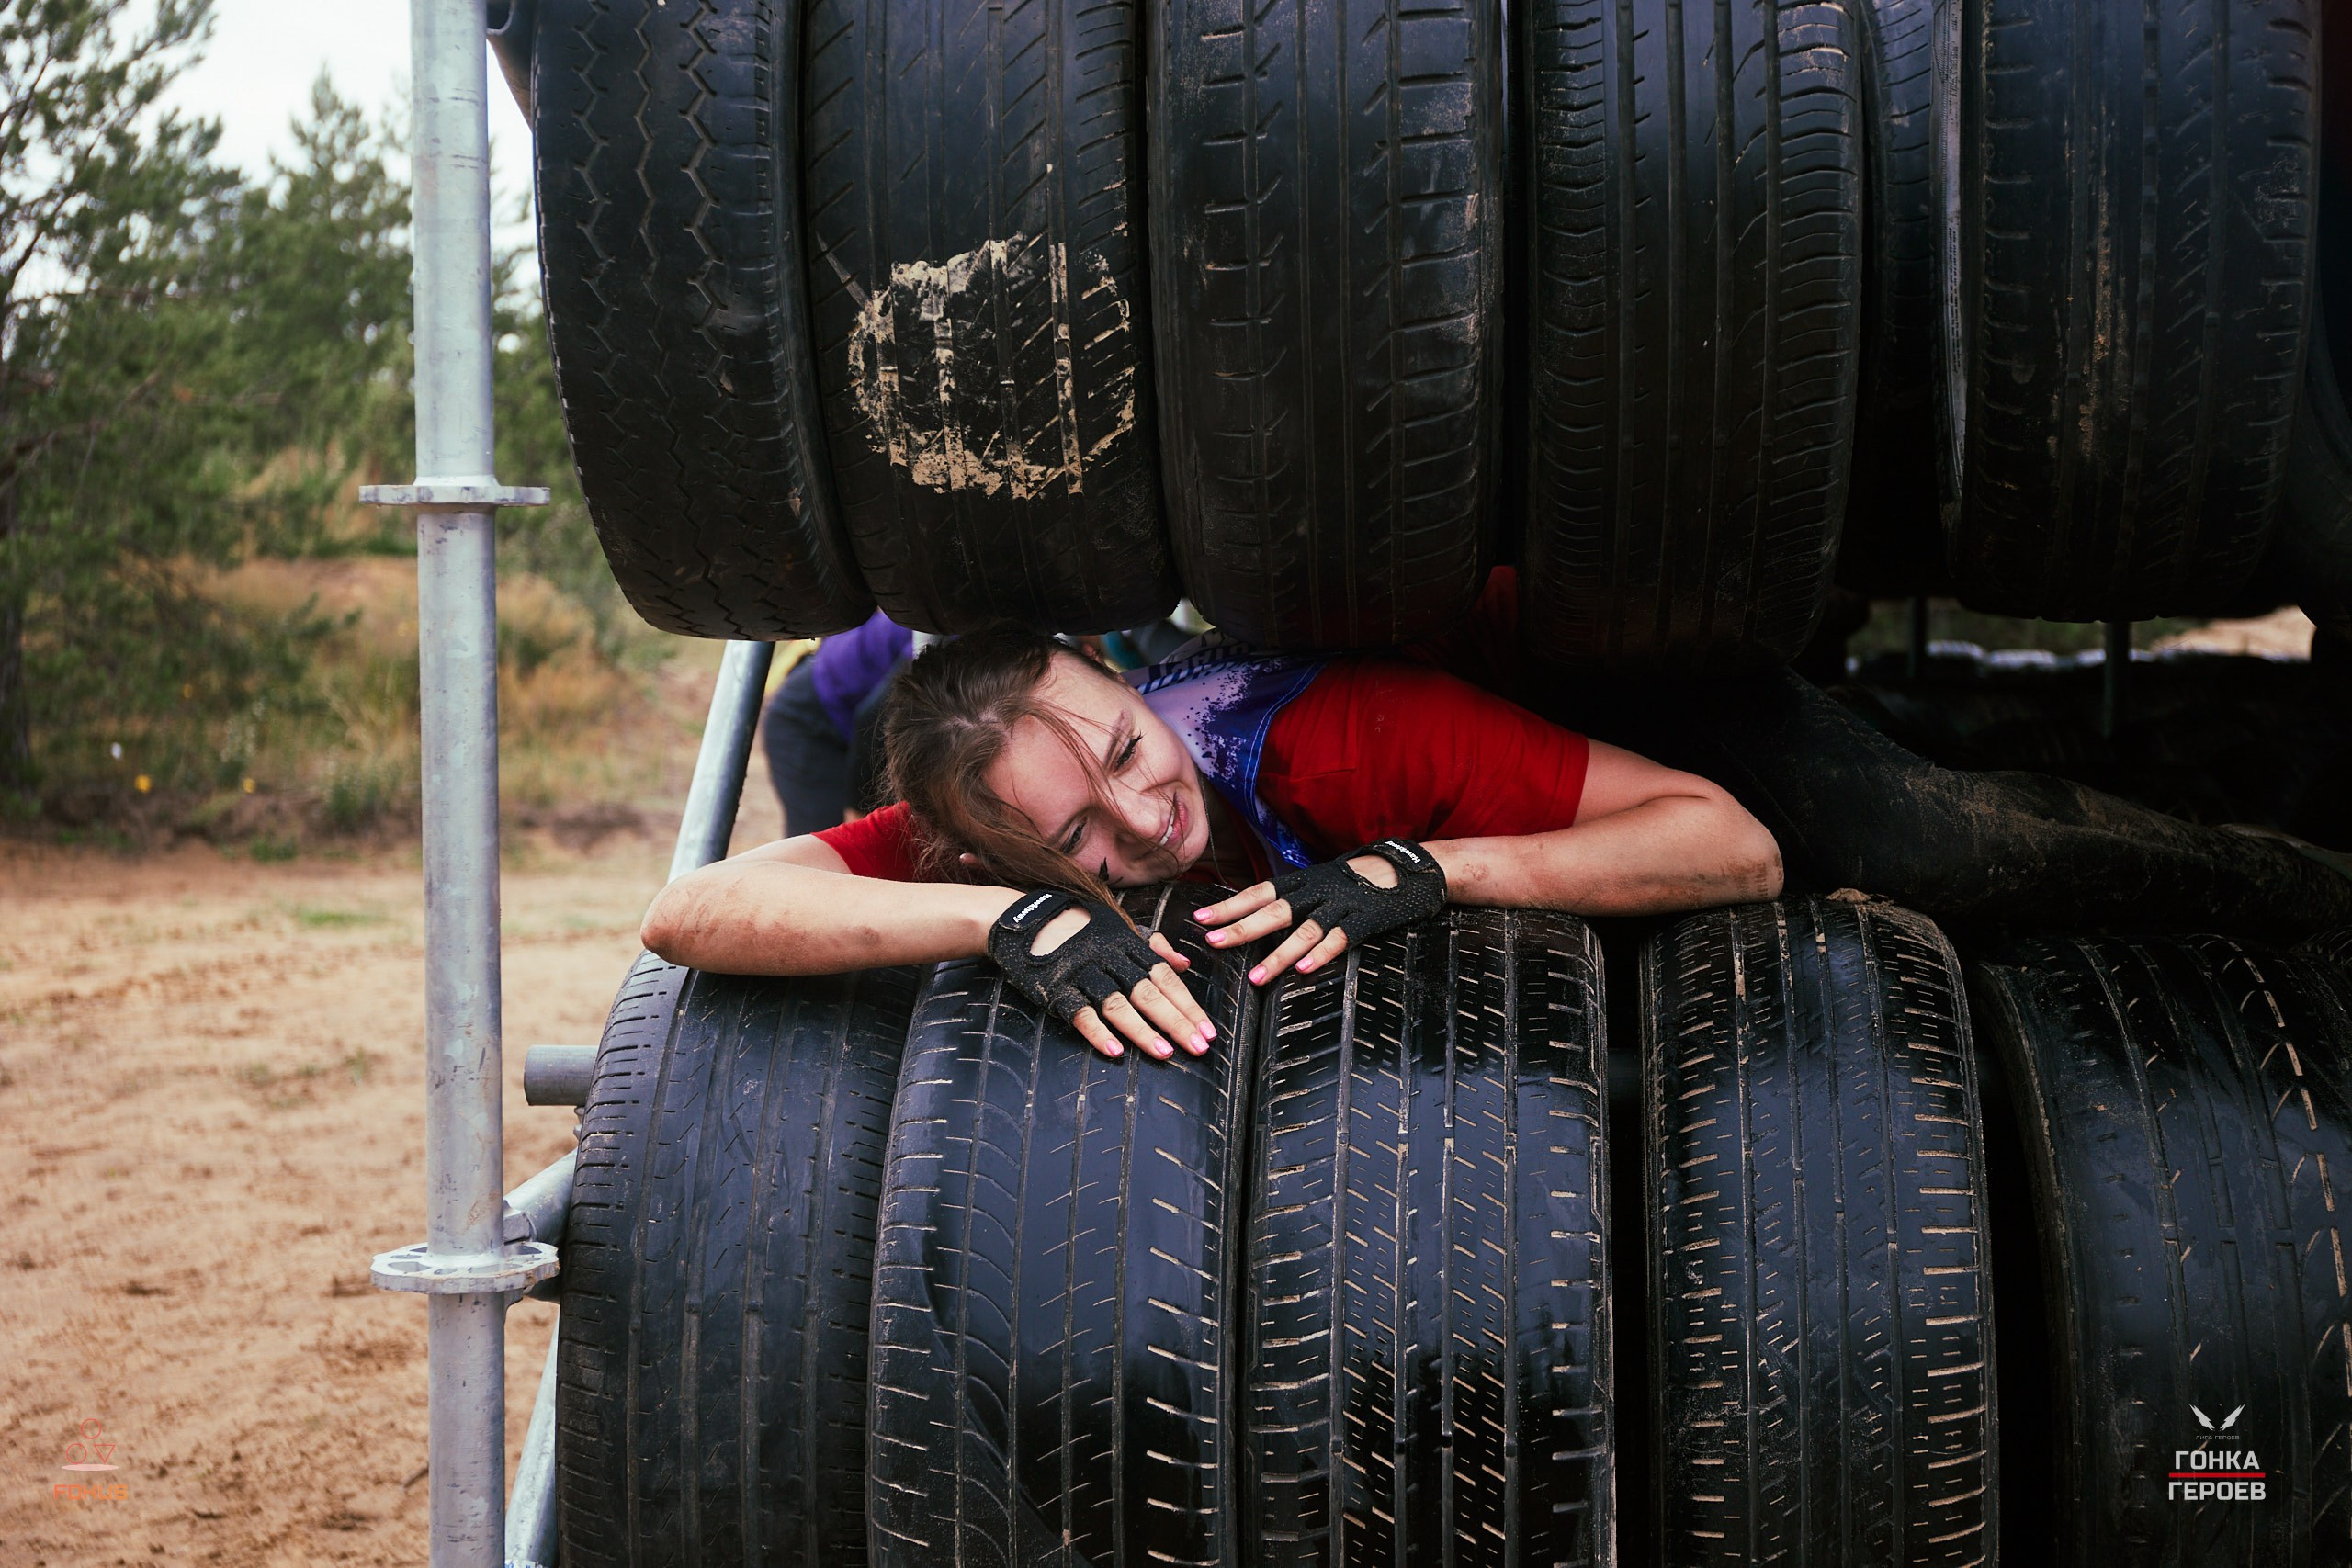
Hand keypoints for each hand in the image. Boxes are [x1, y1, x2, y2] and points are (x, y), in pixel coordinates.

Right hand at [987, 890, 1216, 1061]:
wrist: (1022, 917)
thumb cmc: (1078, 926)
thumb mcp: (1118, 926)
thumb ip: (1153, 945)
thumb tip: (1185, 963)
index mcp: (1128, 944)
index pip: (1166, 977)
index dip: (1189, 1004)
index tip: (1210, 1029)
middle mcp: (1109, 958)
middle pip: (1149, 993)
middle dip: (1177, 1022)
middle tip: (1199, 1046)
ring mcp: (1082, 973)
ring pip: (1118, 1004)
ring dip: (1143, 1031)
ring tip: (1165, 1053)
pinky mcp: (1056, 988)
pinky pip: (1079, 1012)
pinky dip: (1097, 1032)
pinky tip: (1115, 1051)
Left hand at [1192, 839, 1446, 985]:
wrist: (1409, 869)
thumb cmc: (1360, 879)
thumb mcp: (1323, 881)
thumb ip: (1296, 897)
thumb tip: (1257, 914)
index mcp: (1304, 881)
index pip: (1259, 892)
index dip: (1230, 905)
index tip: (1201, 918)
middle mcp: (1318, 891)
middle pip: (1274, 910)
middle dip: (1242, 927)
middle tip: (1214, 942)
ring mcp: (1342, 905)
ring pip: (1304, 930)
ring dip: (1278, 955)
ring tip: (1256, 977)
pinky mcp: (1365, 920)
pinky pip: (1340, 939)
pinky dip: (1321, 954)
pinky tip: (1303, 970)